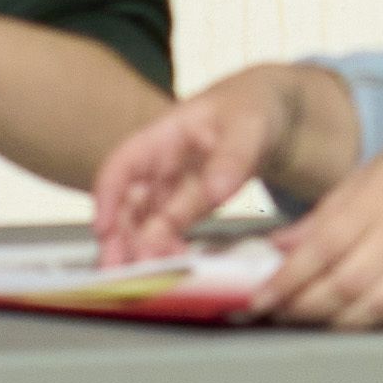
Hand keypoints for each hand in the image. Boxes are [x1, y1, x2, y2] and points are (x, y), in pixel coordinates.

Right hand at [91, 64, 359, 266]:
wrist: (278, 112)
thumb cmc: (257, 106)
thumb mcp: (250, 124)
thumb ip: (233, 156)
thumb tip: (214, 193)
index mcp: (165, 134)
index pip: (122, 164)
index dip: (107, 196)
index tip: (104, 229)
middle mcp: (161, 164)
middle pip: (128, 202)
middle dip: (119, 237)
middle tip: (121, 270)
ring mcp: (174, 186)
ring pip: (145, 221)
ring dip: (140, 248)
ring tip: (148, 276)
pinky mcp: (190, 204)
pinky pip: (171, 230)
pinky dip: (168, 248)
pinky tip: (177, 266)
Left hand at [250, 115, 382, 333]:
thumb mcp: (371, 173)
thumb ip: (326, 213)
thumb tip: (281, 247)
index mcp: (380, 198)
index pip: (322, 248)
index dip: (286, 278)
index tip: (258, 295)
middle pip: (343, 285)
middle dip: (301, 305)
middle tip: (273, 310)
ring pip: (372, 310)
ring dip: (331, 322)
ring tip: (305, 319)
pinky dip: (374, 326)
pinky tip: (352, 323)